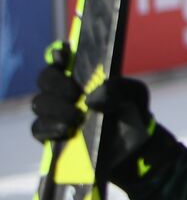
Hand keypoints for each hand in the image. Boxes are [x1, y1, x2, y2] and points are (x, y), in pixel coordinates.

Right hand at [30, 42, 159, 180]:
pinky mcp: (51, 135)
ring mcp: (55, 112)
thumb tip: (91, 100)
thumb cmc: (130, 111)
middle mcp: (65, 90)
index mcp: (83, 73)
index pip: (62, 57)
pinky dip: (49, 127)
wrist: (134, 146)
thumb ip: (118, 89)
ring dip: (55, 108)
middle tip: (74, 94)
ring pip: (39, 103)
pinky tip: (65, 130)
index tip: (63, 55)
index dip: (58, 53)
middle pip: (45, 78)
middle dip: (56, 83)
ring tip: (76, 116)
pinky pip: (38, 128)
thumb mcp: (134, 94)